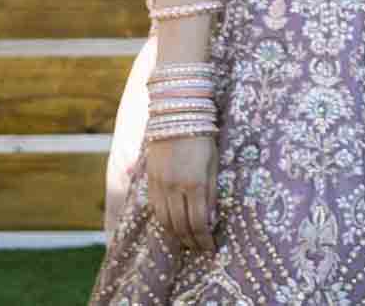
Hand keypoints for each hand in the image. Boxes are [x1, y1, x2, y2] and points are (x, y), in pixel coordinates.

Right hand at [146, 133, 217, 255]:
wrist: (176, 116)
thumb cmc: (202, 138)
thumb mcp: (214, 164)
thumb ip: (212, 193)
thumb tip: (211, 220)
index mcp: (195, 184)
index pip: (199, 223)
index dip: (204, 239)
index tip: (210, 247)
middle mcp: (175, 188)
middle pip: (181, 226)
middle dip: (191, 241)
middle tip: (199, 248)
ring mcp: (160, 186)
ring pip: (165, 222)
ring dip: (176, 235)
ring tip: (187, 241)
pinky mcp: (150, 181)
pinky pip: (155, 209)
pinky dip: (164, 222)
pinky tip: (171, 225)